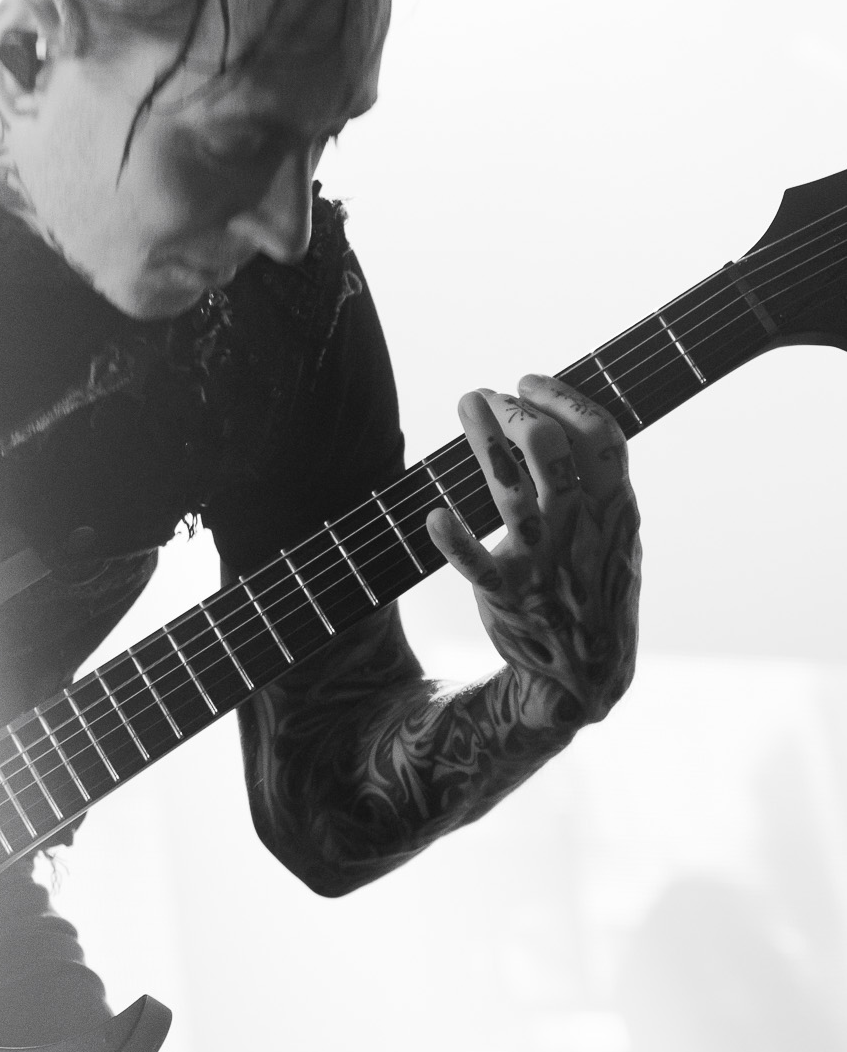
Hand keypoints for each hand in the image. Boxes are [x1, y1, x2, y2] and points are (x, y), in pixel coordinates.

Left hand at [425, 373, 640, 729]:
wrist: (586, 672)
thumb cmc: (595, 588)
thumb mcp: (618, 534)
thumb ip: (600, 482)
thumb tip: (567, 418)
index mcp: (615, 509)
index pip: (600, 435)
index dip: (564, 398)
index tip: (529, 380)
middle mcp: (580, 528)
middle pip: (549, 449)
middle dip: (514, 411)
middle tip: (489, 397)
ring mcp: (544, 560)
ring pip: (509, 489)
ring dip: (483, 440)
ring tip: (468, 402)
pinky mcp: (509, 594)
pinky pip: (476, 564)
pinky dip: (454, 540)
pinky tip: (434, 516)